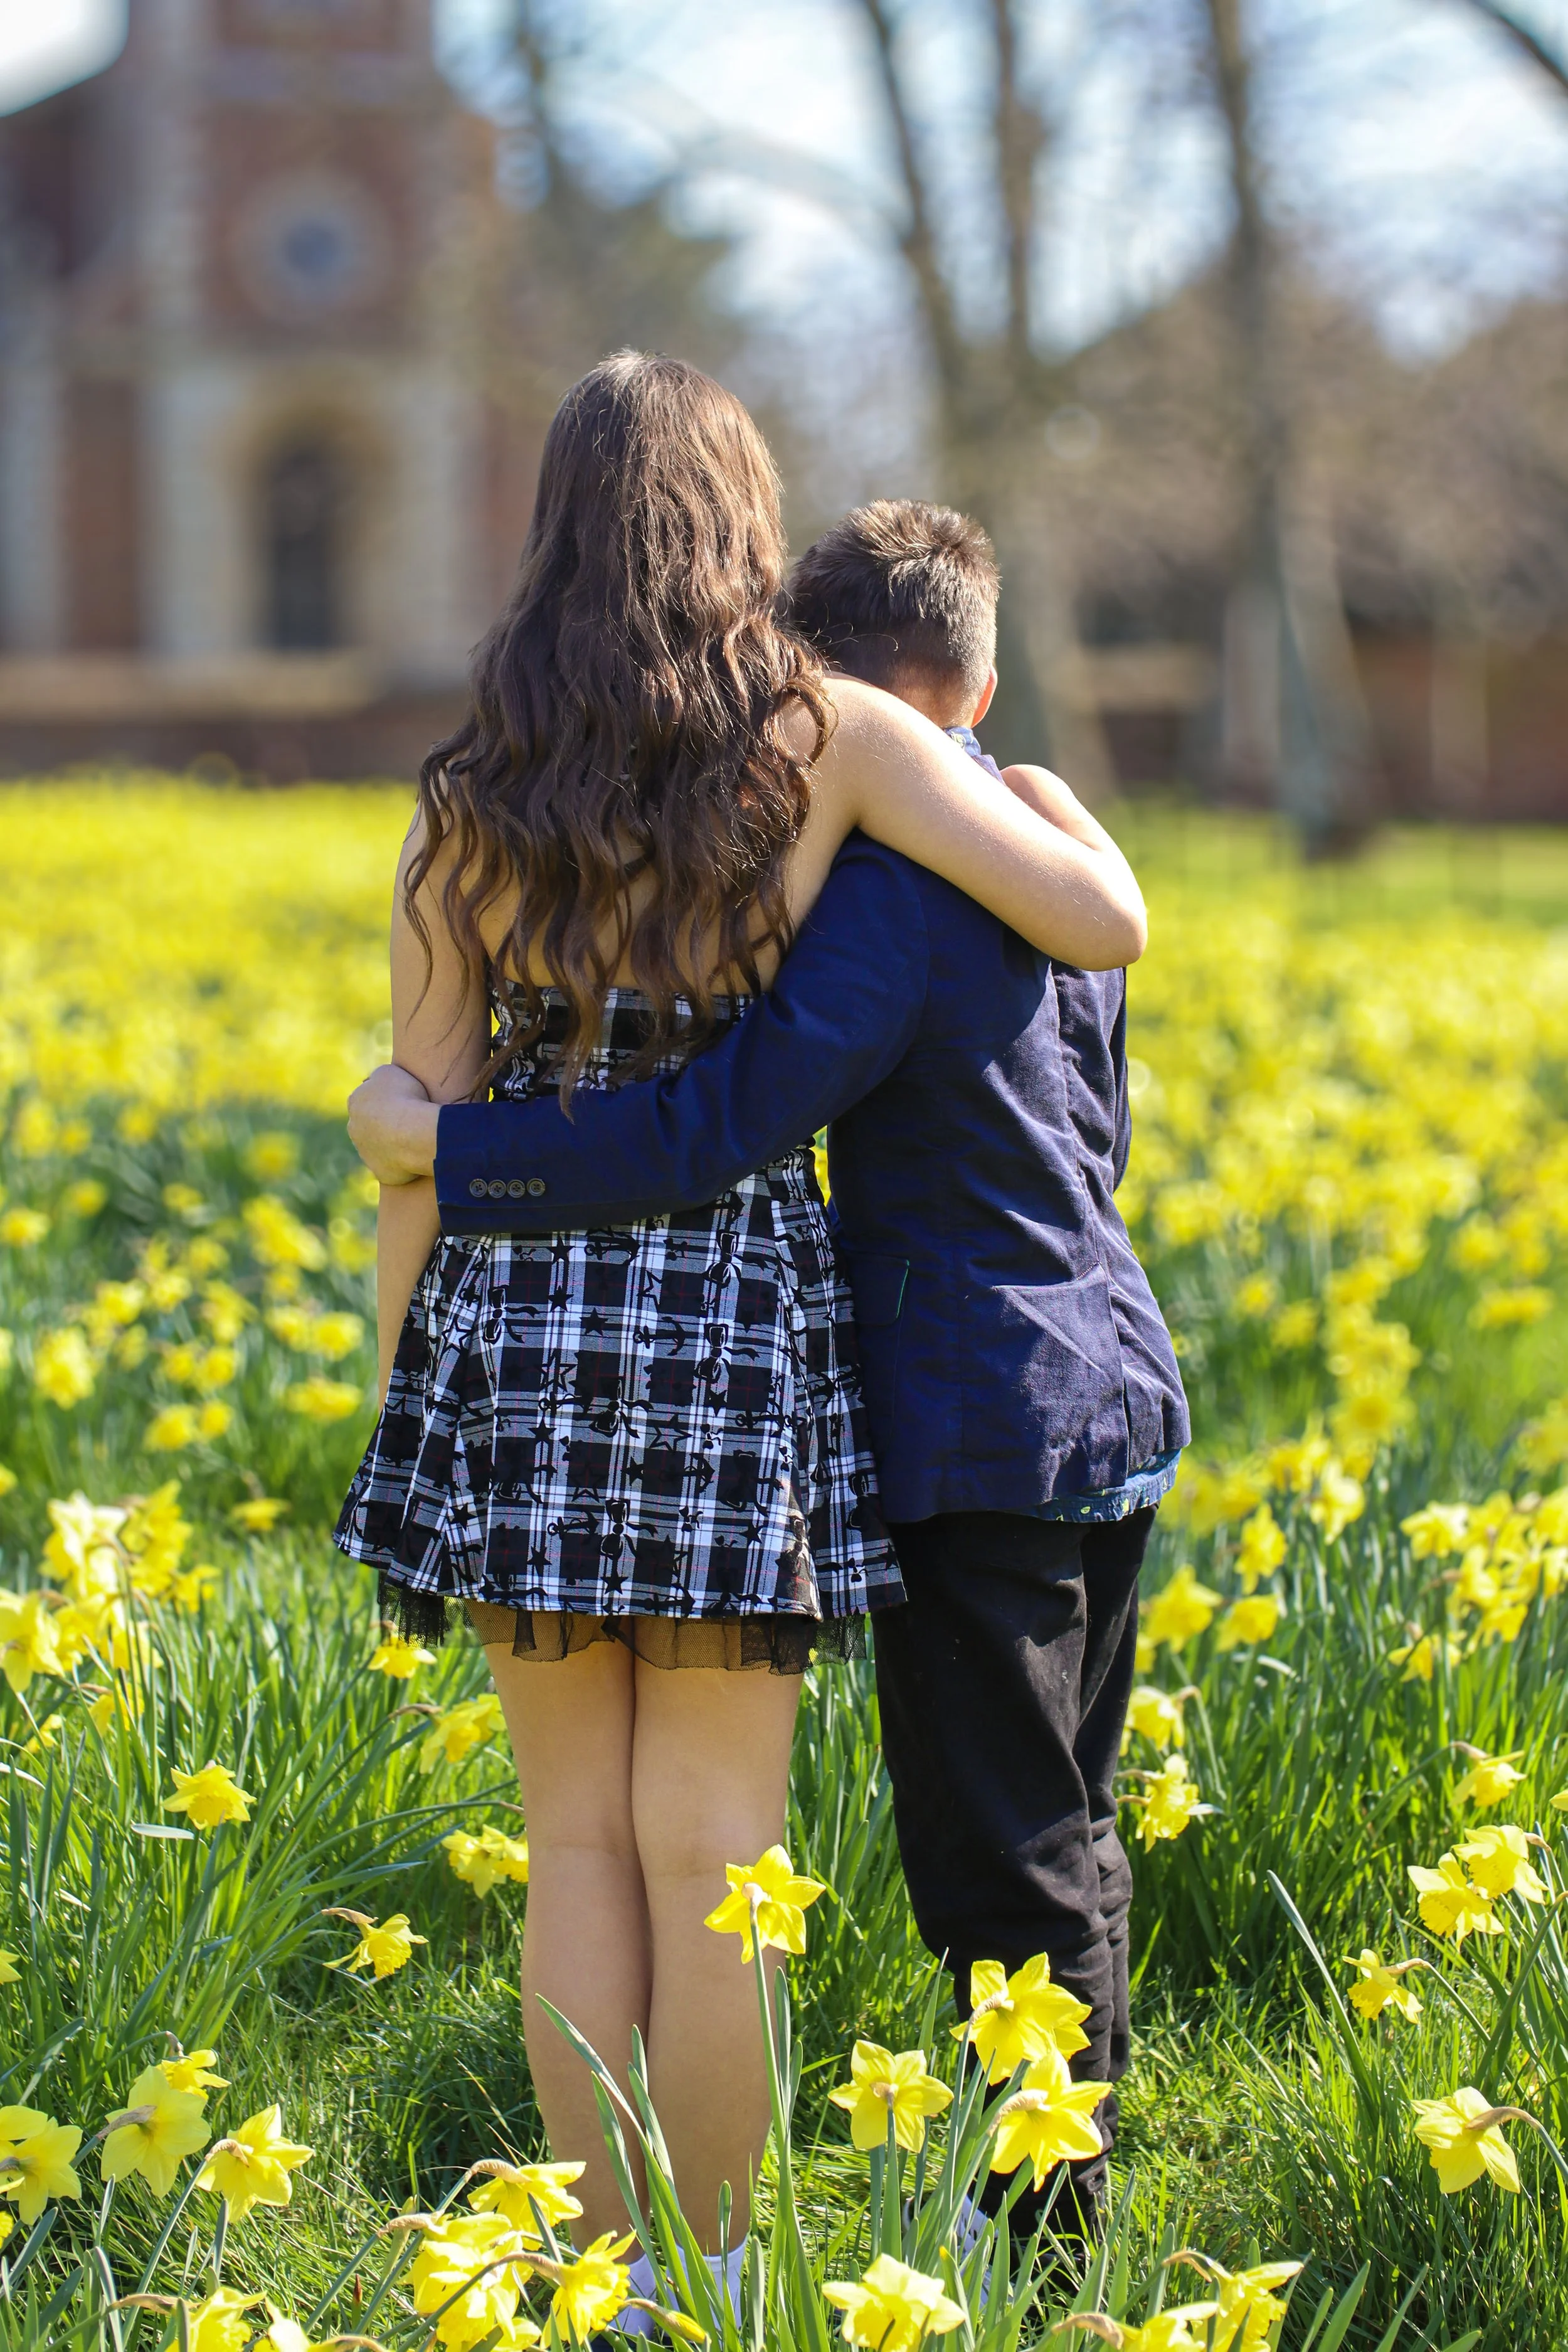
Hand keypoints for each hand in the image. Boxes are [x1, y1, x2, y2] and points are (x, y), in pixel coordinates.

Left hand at [347, 1063, 440, 1184]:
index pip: (366, 1099)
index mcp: (355, 1102)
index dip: (384, 1100)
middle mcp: (354, 1128)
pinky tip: (416, 1155)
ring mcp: (365, 1153)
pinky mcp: (380, 1172)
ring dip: (392, 1144)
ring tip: (414, 1139)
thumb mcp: (390, 1072)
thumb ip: (378, 1076)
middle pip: (369, 1125)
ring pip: (378, 1147)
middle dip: (383, 1124)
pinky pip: (391, 1167)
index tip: (401, 1100)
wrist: (414, 1133)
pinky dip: (401, 1163)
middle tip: (408, 1121)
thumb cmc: (405, 1098)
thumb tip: (374, 1081)